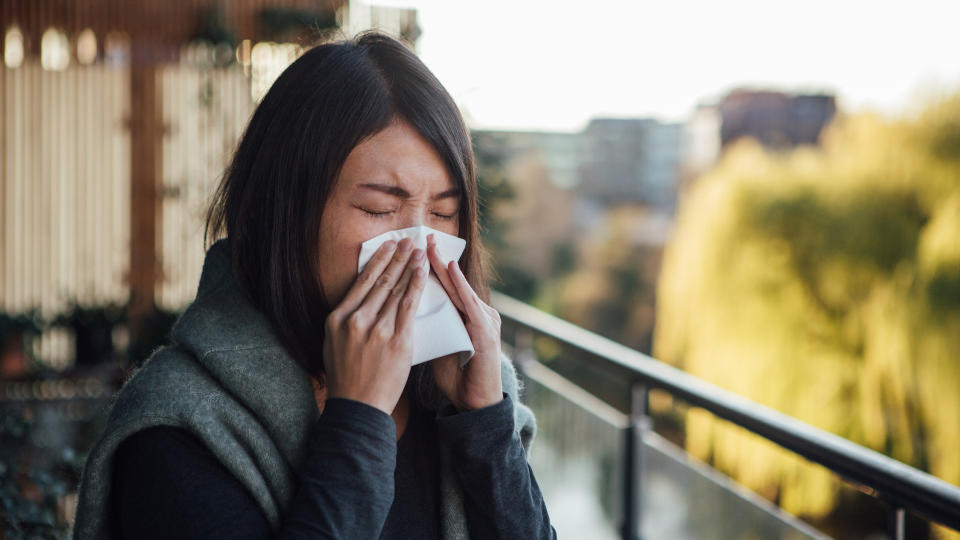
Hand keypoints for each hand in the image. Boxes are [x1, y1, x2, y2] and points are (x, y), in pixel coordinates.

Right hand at [322, 238, 427, 414]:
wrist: (358, 407)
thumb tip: (357, 299)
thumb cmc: (346, 377)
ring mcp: (376, 330)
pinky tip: (422, 273)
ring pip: (395, 290)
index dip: (378, 261)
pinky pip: (408, 307)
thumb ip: (345, 321)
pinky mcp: (397, 342)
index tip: (388, 246)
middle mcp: (355, 320)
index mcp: (337, 319)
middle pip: (380, 282)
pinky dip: (416, 286)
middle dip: (397, 258)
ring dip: (408, 267)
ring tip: (419, 251)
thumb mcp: (333, 344)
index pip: (361, 282)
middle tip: (409, 240)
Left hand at [426, 233, 502, 411]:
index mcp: (464, 316)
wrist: (476, 402)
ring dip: (446, 266)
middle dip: (436, 259)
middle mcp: (477, 313)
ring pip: (461, 288)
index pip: (444, 287)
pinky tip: (451, 271)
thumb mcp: (438, 346)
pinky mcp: (486, 331)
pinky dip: (460, 286)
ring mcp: (484, 320)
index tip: (412, 249)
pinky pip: (470, 304)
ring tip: (432, 248)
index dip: (428, 268)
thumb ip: (426, 328)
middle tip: (421, 237)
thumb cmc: (456, 376)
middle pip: (453, 282)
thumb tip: (401, 313)